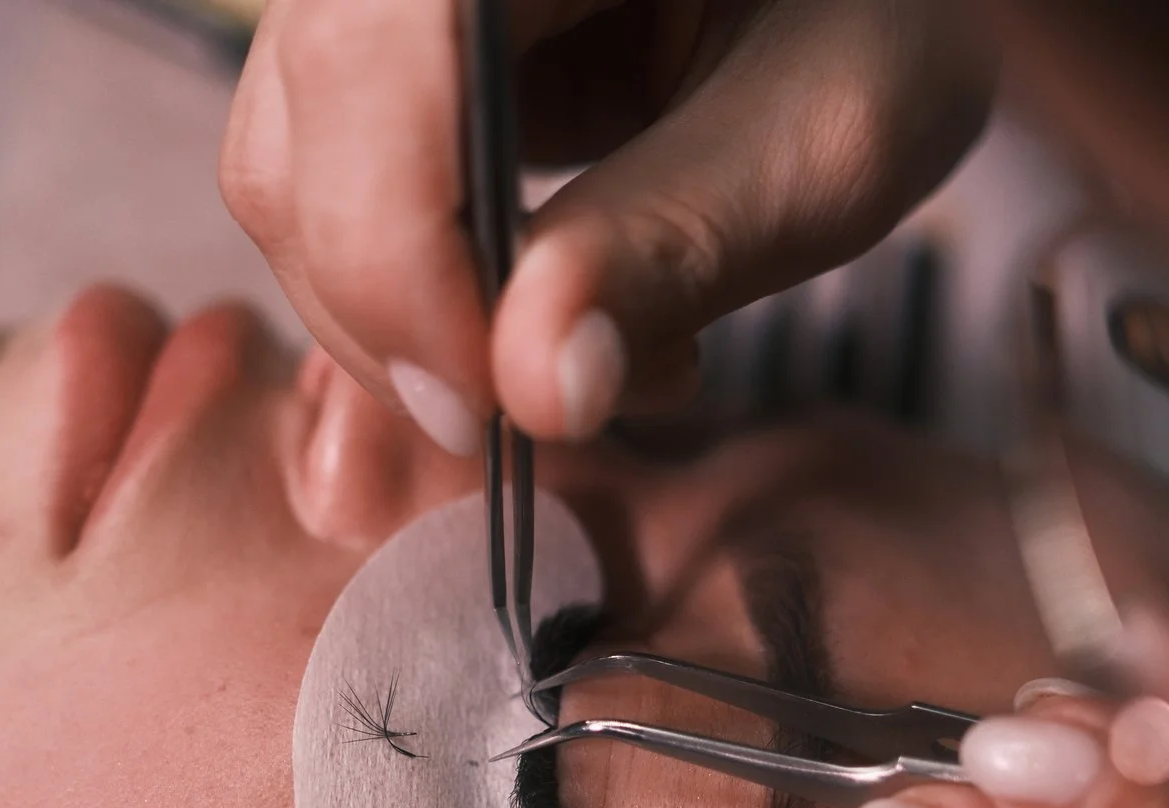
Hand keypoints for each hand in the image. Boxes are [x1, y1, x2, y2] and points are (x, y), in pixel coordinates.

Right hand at [219, 0, 989, 452]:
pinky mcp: (383, 48)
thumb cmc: (881, 7)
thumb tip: (534, 388)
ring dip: (404, 316)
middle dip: (404, 318)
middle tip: (561, 401)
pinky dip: (410, 282)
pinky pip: (321, 180)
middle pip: (300, 139)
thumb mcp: (830, 125)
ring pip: (287, 173)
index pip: (375, 62)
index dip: (403, 262)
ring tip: (581, 351)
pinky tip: (543, 305)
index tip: (504, 408)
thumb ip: (676, 244)